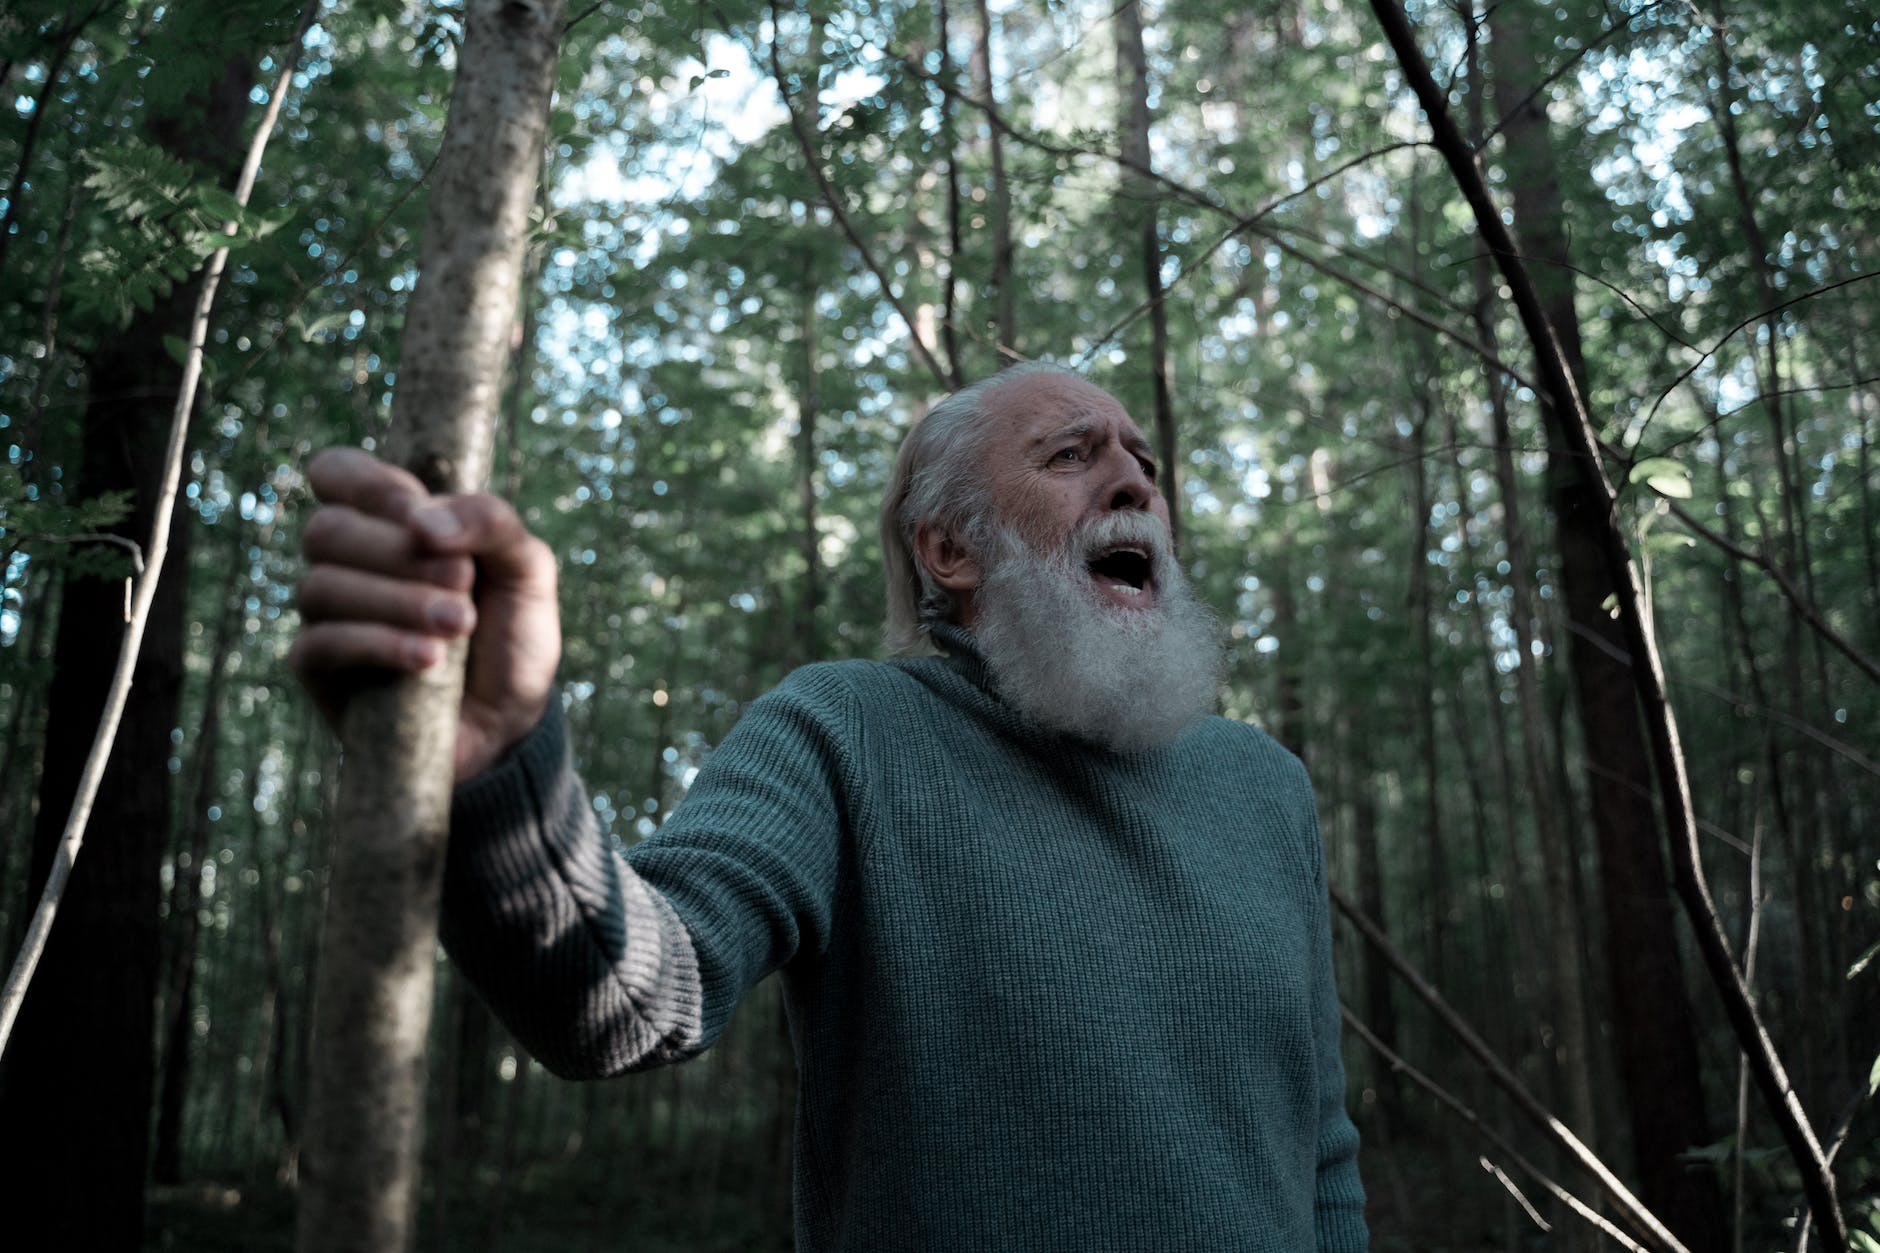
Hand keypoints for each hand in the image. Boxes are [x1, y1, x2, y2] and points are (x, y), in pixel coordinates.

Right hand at [290, 448, 560, 781]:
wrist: (512, 722)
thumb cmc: (513, 634)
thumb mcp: (527, 566)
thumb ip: (489, 521)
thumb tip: (421, 523)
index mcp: (391, 523)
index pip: (337, 473)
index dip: (368, 485)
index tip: (416, 511)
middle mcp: (349, 563)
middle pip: (327, 528)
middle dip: (398, 553)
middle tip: (463, 581)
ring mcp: (328, 616)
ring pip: (322, 586)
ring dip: (399, 601)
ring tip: (460, 625)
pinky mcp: (320, 671)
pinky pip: (321, 644)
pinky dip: (380, 644)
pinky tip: (430, 660)